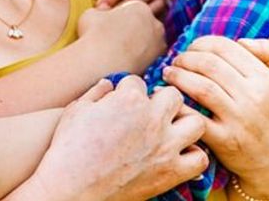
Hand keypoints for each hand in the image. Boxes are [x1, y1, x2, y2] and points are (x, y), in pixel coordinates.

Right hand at [21, 77, 207, 199]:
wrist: (72, 187)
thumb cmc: (68, 147)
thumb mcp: (76, 110)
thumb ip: (96, 93)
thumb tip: (108, 83)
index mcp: (128, 99)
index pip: (138, 82)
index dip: (128, 90)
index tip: (122, 101)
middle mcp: (152, 119)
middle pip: (174, 96)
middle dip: (162, 99)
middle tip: (151, 110)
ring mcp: (165, 146)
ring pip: (196, 122)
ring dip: (184, 123)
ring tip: (170, 129)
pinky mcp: (170, 172)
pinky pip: (200, 158)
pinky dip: (192, 155)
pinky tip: (176, 154)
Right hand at [76, 1, 166, 73]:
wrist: (100, 62)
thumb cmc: (92, 35)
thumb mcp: (92, 14)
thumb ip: (102, 11)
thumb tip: (103, 12)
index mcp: (139, 7)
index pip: (134, 11)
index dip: (122, 20)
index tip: (112, 29)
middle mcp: (154, 21)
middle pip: (145, 24)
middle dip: (134, 31)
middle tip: (117, 41)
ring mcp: (159, 41)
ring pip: (150, 41)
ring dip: (140, 45)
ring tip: (121, 53)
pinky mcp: (160, 59)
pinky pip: (151, 56)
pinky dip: (142, 58)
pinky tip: (127, 62)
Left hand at [162, 36, 268, 198]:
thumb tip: (241, 40)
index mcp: (267, 80)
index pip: (225, 48)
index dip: (201, 43)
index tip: (191, 48)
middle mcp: (256, 97)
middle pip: (209, 64)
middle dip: (185, 57)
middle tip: (176, 60)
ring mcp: (241, 120)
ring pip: (200, 87)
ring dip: (178, 76)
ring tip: (168, 73)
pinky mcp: (226, 141)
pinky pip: (195, 117)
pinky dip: (177, 105)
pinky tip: (166, 96)